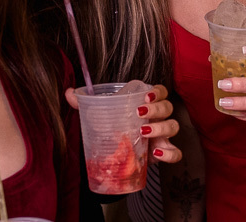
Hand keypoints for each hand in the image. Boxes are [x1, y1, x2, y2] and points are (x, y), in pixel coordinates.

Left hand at [64, 83, 182, 163]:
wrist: (119, 152)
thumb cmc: (114, 127)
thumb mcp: (100, 115)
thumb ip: (85, 103)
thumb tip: (69, 92)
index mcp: (147, 103)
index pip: (161, 91)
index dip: (157, 91)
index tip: (145, 96)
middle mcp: (158, 117)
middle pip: (168, 107)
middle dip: (157, 108)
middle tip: (140, 113)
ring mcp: (163, 135)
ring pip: (173, 126)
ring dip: (161, 128)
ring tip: (143, 132)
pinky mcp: (163, 153)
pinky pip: (176, 153)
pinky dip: (170, 153)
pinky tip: (155, 153)